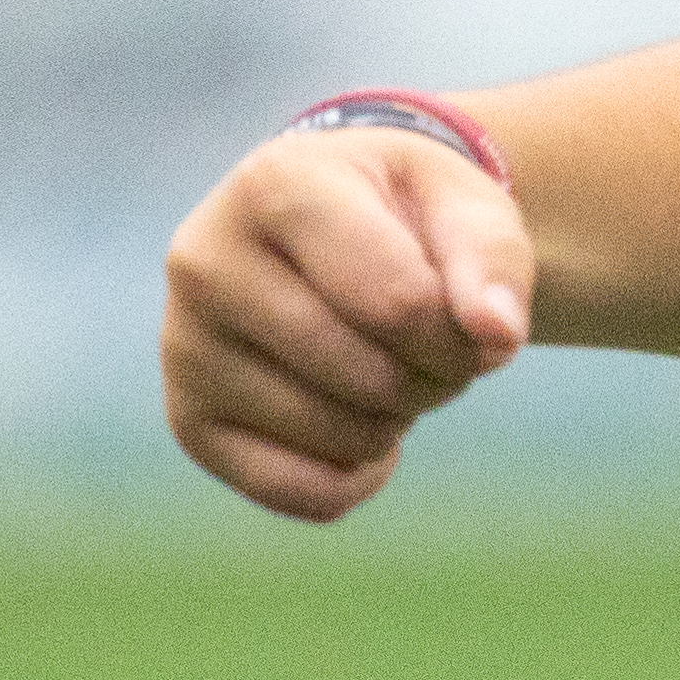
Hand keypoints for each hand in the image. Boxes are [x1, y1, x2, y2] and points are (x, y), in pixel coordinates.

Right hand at [159, 121, 534, 520]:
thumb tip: (496, 336)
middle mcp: (205, 262)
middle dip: (434, 378)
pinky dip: (356, 479)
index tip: (471, 317)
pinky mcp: (188, 420)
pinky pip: (299, 493)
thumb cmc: (405, 214)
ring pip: (339, 439)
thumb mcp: (463, 205)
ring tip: (385, 366)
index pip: (398, 304)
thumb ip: (492, 260)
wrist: (336, 226)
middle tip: (430, 345)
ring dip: (396, 421)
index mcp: (275, 186)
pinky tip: (359, 429)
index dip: (460, 335)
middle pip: (369, 377)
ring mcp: (184, 346)